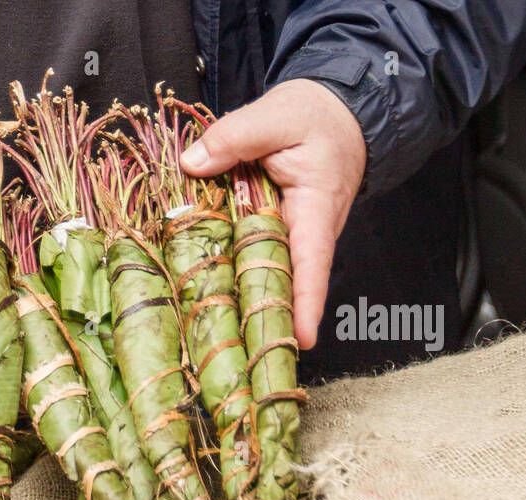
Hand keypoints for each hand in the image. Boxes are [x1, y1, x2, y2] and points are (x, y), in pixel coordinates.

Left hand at [179, 78, 365, 349]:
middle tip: (244, 358)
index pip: (313, 262)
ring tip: (216, 343)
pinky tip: (195, 297)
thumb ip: (235, 136)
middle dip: (265, 321)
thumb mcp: (277, 114)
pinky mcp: (264, 235)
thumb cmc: (315, 116)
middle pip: (283, 283)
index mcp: (316, 208)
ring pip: (260, 275)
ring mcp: (284, 237)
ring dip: (240, 305)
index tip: (301, 339)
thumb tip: (193, 163)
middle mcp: (303, 233)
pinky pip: (245, 259)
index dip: (305, 302)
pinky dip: (225, 274)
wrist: (333, 114)